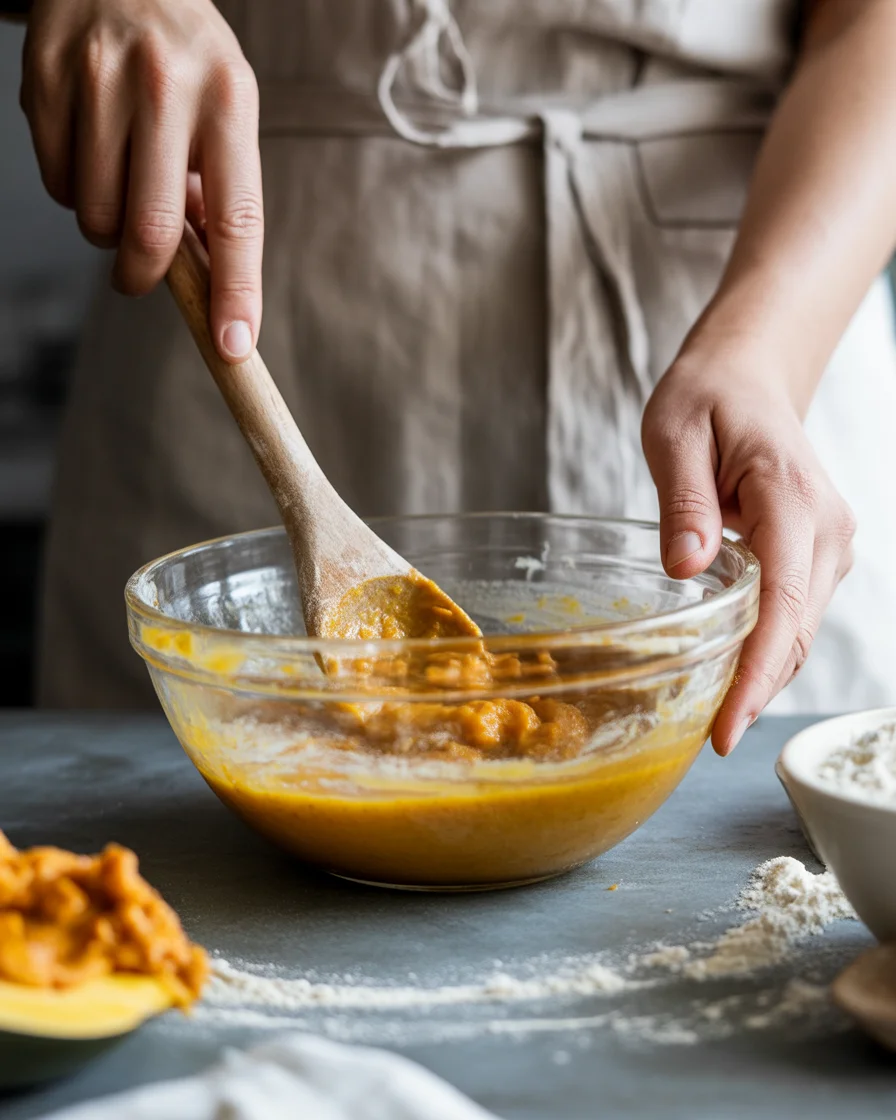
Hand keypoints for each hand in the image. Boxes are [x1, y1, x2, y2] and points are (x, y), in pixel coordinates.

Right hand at [20, 0, 262, 362]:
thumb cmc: (185, 59)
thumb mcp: (225, 108)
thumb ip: (218, 187)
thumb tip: (207, 275)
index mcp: (229, 101)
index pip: (237, 219)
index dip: (236, 290)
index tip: (233, 345)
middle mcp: (167, 86)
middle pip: (150, 230)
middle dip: (143, 275)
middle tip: (137, 279)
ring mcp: (100, 78)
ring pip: (96, 214)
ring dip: (106, 229)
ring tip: (119, 187)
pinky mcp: (45, 78)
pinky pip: (56, 183)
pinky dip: (73, 192)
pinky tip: (89, 153)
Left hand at [642, 351, 855, 755]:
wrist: (747, 377)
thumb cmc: (706, 399)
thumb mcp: (674, 434)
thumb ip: (684, 502)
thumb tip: (685, 569)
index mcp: (791, 495)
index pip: (784, 599)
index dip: (758, 671)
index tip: (728, 725)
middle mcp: (826, 526)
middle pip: (799, 628)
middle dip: (759, 689)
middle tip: (710, 739)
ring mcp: (829, 542)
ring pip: (802, 628)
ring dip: (764, 675)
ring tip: (716, 720)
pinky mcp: (818, 553)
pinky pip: (797, 614)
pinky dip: (768, 649)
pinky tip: (734, 676)